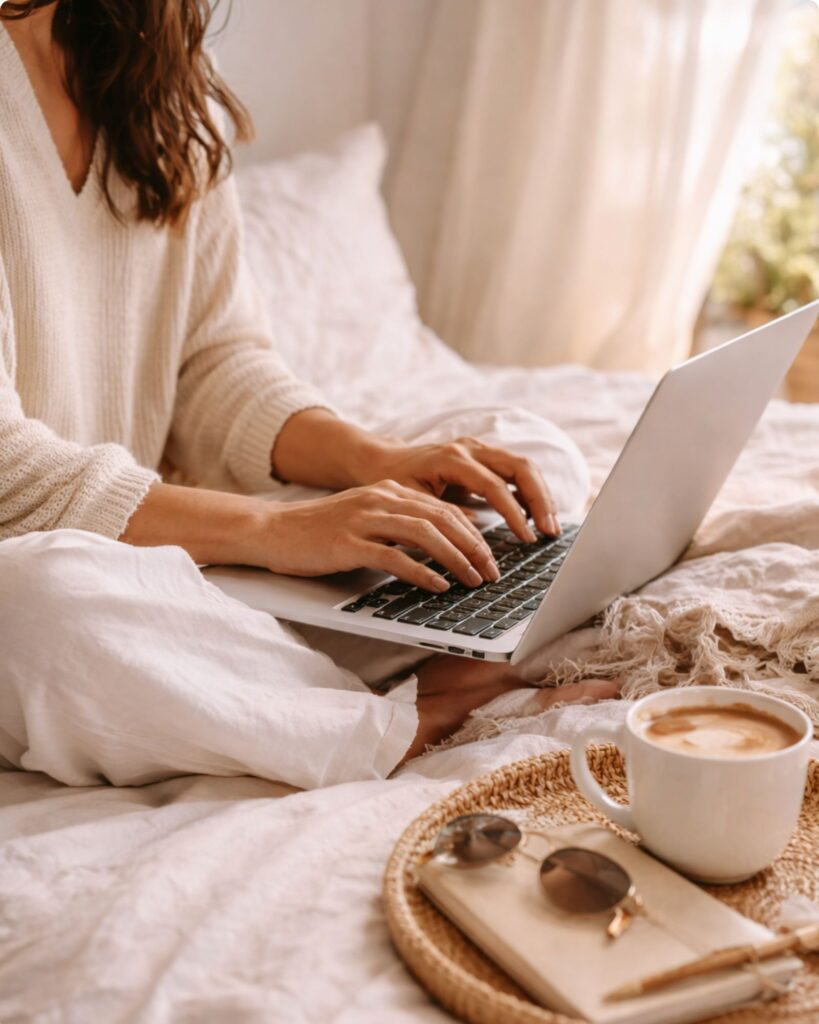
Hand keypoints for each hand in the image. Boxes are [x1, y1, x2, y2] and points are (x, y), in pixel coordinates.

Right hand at [256, 480, 501, 590]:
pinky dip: (421, 572)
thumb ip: (399, 525)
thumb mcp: (366, 517)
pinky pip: (394, 557)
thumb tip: (439, 546)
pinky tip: (438, 586)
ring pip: (425, 534)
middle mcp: (380, 500)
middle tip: (492, 572)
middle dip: (474, 547)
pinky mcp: (348, 543)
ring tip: (473, 580)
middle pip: (442, 519)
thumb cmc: (321, 531)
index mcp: (389, 491)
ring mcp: (364, 519)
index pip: (444, 508)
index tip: (490, 556)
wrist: (273, 530)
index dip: (473, 533)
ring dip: (456, 559)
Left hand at [360, 436, 560, 541]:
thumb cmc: (391, 482)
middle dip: (540, 500)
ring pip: (523, 465)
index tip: (527, 538)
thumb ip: (441, 514)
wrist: (382, 459)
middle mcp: (470, 448)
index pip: (494, 485)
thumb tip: (474, 534)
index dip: (514, 513)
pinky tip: (535, 516)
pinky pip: (516, 470)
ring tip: (551, 526)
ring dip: (541, 495)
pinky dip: (530, 491)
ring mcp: (479, 449)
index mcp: (452, 458)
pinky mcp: (484, 456)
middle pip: (520, 467)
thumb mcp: (411, 501)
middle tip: (551, 531)